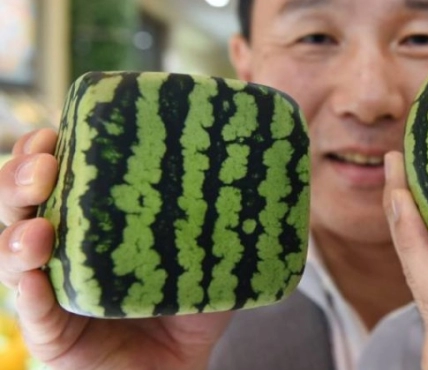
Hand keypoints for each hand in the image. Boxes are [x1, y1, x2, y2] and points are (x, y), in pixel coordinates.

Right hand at [0, 129, 231, 369]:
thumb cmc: (190, 306)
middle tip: (46, 166)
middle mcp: (61, 249)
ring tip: (39, 227)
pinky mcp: (51, 334)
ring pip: (12, 255)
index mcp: (91, 221)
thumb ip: (225, 223)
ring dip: (17, 235)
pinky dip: (29, 293)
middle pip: (20, 205)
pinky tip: (35, 278)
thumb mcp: (209, 256)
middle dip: (20, 178)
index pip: (54, 176)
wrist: (181, 367)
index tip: (60, 129)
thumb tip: (265, 176)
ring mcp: (50, 290)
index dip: (43, 151)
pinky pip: (33, 313)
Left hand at [382, 151, 427, 369]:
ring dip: (401, 210)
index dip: (412, 236)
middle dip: (400, 208)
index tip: (399, 185)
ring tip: (404, 155)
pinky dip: (411, 226)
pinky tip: (414, 190)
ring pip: (410, 261)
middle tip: (401, 151)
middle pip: (412, 264)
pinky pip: (418, 264)